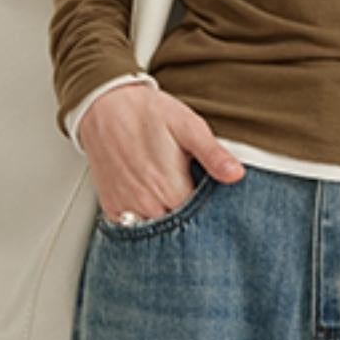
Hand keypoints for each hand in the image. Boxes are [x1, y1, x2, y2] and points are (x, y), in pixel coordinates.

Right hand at [79, 81, 245, 222]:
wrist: (104, 105)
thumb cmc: (147, 113)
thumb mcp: (188, 126)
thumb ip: (213, 154)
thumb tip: (235, 174)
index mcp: (169, 187)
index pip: (199, 222)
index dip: (212, 217)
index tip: (217, 207)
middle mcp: (145, 204)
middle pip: (176, 232)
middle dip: (190, 224)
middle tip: (195, 200)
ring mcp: (124, 208)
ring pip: (153, 233)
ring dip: (166, 225)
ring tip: (174, 202)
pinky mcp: (110, 207)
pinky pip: (130, 229)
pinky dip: (143, 222)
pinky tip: (153, 204)